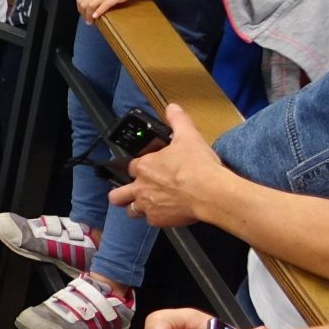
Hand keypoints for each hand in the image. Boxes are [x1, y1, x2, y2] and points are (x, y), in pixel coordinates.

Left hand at [74, 0, 147, 20]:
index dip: (80, 7)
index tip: (83, 13)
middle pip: (83, 4)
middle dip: (83, 14)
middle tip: (86, 20)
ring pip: (91, 6)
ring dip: (89, 16)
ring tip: (91, 22)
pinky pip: (103, 6)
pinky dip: (98, 12)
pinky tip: (97, 17)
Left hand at [109, 105, 227, 226]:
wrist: (210, 192)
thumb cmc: (198, 166)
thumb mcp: (188, 136)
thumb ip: (178, 121)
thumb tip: (172, 108)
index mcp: (145, 167)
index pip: (132, 168)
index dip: (139, 168)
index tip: (148, 168)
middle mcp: (140, 187)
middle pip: (117, 195)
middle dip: (121, 194)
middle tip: (131, 193)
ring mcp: (147, 205)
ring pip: (131, 211)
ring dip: (137, 207)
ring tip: (149, 205)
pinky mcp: (158, 220)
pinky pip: (151, 221)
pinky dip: (158, 218)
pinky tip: (168, 213)